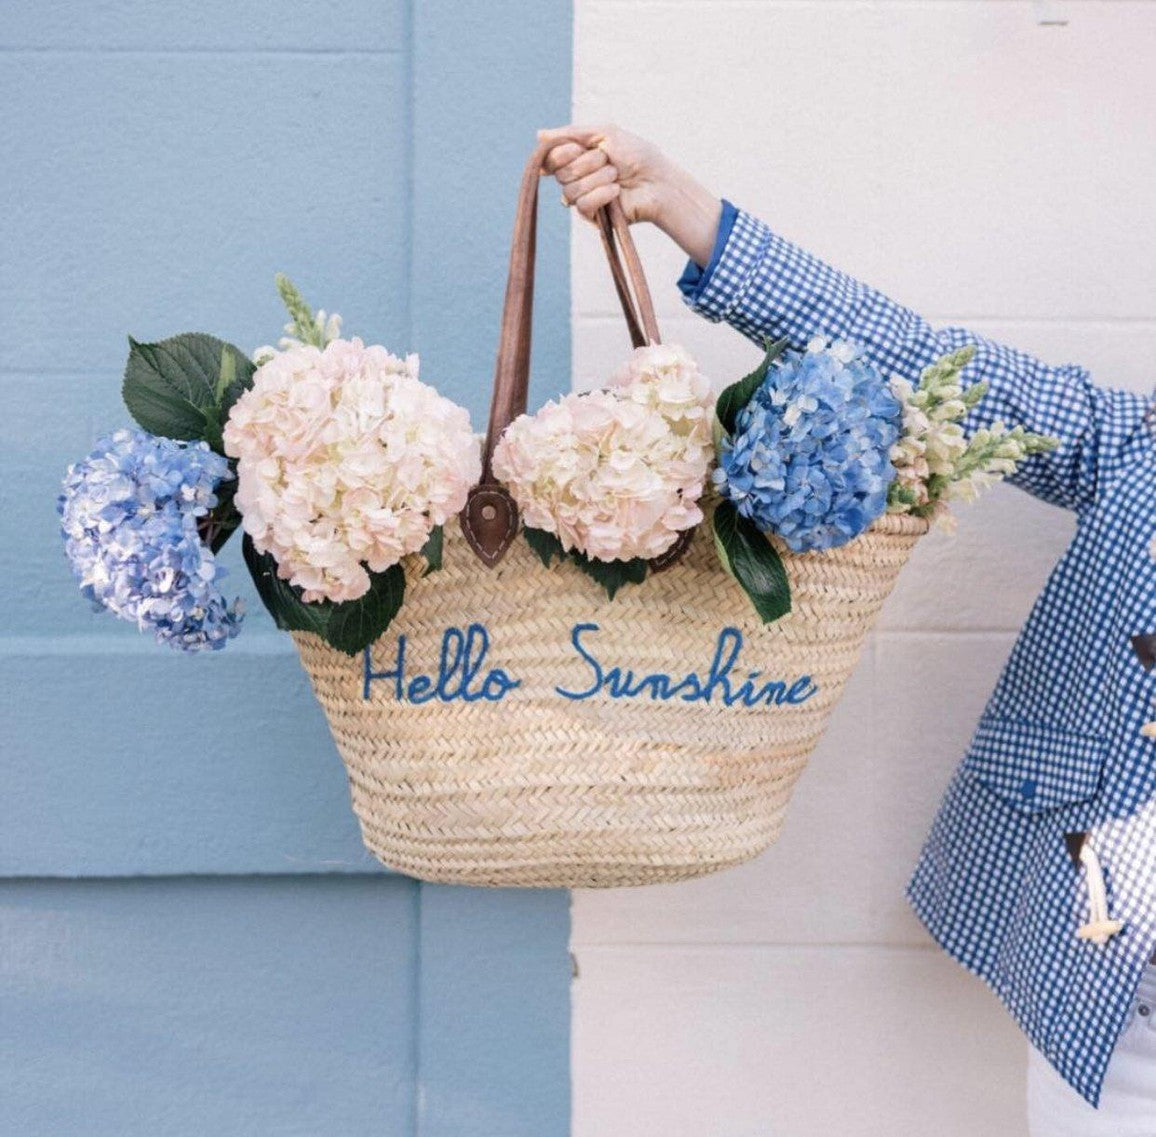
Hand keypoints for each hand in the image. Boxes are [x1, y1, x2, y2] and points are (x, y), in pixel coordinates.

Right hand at [538, 124, 722, 266]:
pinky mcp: (593, 217)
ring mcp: (584, 198)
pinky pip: (583, 206)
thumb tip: (538, 134)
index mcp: (577, 157)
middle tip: (608, 160)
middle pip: (561, 174)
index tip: (578, 148)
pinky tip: (616, 192)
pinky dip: (600, 195)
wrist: (657, 180)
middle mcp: (577, 178)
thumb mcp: (605, 133)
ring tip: (616, 176)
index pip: (551, 159)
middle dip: (586, 163)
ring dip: (597, 179)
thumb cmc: (636, 154)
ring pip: (571, 191)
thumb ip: (571, 133)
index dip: (560, 154)